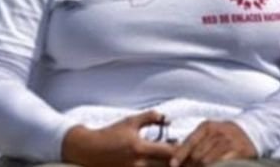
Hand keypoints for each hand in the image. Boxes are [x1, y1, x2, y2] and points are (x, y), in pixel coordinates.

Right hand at [61, 110, 177, 166]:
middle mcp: (138, 164)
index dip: (182, 151)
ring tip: (174, 162)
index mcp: (140, 148)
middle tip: (188, 158)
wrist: (88, 149)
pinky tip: (158, 164)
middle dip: (180, 163)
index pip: (170, 152)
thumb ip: (151, 117)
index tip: (190, 148)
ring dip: (167, 166)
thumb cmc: (110, 134)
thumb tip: (169, 119)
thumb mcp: (130, 122)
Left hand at [169, 120, 256, 165]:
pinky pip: (222, 163)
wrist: (250, 132)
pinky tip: (214, 166)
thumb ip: (193, 142)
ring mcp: (229, 142)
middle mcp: (217, 132)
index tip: (173, 164)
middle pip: (197, 154)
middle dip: (190, 165)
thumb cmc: (223, 135)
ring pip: (208, 161)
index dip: (180, 155)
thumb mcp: (208, 133)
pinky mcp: (239, 152)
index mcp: (207, 126)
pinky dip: (216, 166)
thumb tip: (174, 155)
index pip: (190, 142)